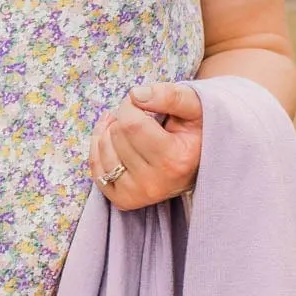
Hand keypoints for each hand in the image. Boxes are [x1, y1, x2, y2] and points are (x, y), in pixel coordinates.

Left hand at [87, 81, 201, 211]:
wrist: (199, 161)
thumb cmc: (195, 129)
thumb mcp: (193, 106)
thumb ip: (169, 95)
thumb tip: (135, 95)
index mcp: (175, 160)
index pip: (131, 124)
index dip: (130, 105)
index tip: (141, 103)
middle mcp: (155, 183)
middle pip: (116, 135)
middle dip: (122, 118)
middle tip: (139, 118)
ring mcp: (138, 194)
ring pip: (103, 150)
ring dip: (109, 131)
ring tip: (127, 127)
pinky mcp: (124, 200)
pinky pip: (96, 169)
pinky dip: (98, 149)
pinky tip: (111, 138)